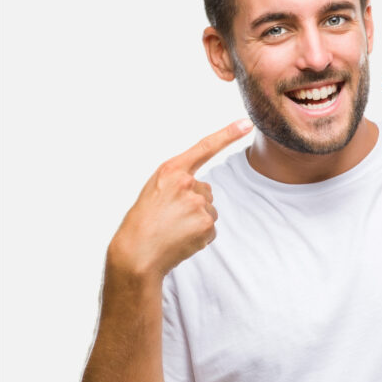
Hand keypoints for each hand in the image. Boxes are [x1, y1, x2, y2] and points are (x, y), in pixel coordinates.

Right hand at [107, 120, 249, 284]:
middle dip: (191, 204)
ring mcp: (198, 203)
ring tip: (170, 230)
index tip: (247, 123)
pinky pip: (210, 228)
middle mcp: (187, 183)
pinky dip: (198, 236)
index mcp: (171, 171)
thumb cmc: (141, 224)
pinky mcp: (206, 223)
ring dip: (194, 221)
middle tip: (166, 219)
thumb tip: (204, 187)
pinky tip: (179, 240)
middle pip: (205, 189)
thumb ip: (178, 182)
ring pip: (208, 209)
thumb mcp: (154, 191)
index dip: (228, 134)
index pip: (204, 147)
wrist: (134, 257)